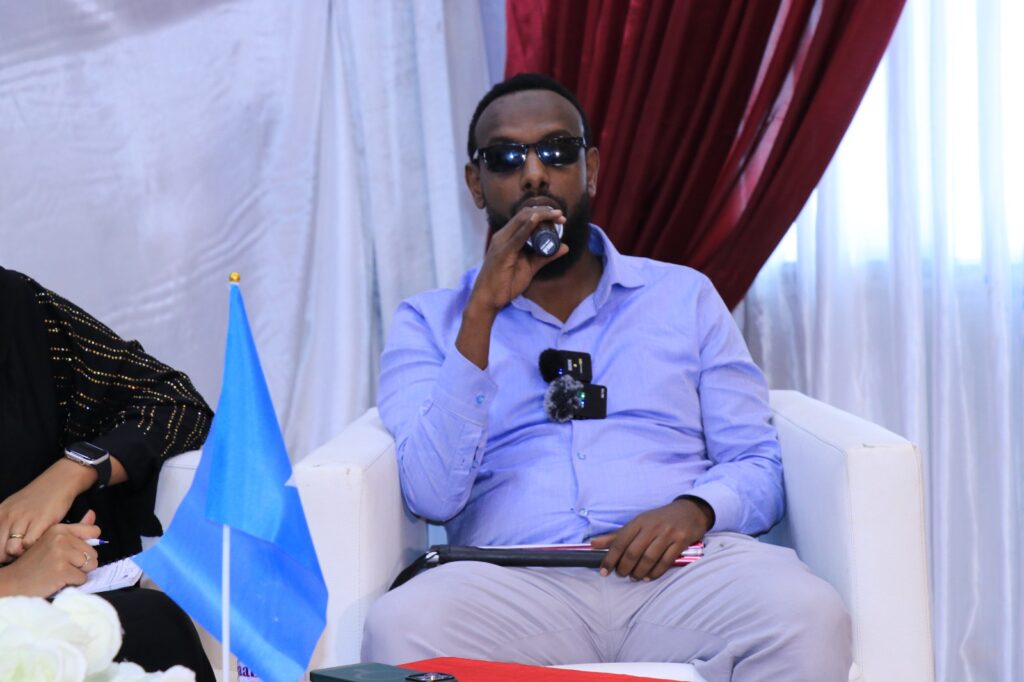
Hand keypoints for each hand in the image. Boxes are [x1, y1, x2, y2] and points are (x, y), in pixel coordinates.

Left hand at [0, 458, 95, 561]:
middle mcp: (6, 517)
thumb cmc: (36, 499)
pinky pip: (30, 544)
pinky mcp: (40, 521)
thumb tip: (3, 550)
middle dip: (9, 558)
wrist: (59, 481)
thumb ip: (3, 527)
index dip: (1, 555)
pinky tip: (42, 542)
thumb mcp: (12, 508)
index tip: (8, 555)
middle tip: (21, 555)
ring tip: (31, 550)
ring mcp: (22, 518)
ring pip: (12, 550)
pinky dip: (35, 547)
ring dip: (22, 554)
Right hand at [0, 510, 100, 597]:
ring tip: (60, 572)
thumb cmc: (36, 562)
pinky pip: (82, 578)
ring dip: (78, 573)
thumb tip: (92, 513)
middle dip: (81, 563)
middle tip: (61, 565)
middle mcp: (61, 538)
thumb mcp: (53, 541)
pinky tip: (58, 580)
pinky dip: (73, 583)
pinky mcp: (62, 570)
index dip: (88, 545)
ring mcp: (61, 554)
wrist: (14, 581)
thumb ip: (76, 529)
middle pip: (93, 553)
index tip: (75, 551)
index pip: (94, 531)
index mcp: (60, 529)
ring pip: (90, 565)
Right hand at [468, 205, 568, 314]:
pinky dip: (527, 227)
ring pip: (521, 221)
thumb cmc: (506, 283)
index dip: (543, 213)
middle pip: (524, 214)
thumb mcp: (530, 267)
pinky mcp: (502, 253)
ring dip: (541, 216)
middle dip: (545, 212)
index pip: (525, 217)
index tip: (560, 217)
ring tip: (556, 216)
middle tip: (562, 215)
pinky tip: (536, 220)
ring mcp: (501, 243)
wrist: (488, 299)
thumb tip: (565, 247)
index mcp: (507, 237)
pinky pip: (516, 237)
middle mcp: (502, 236)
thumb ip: (545, 257)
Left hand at [591, 498, 712, 581]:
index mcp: (639, 521)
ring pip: (649, 559)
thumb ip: (616, 535)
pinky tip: (648, 577)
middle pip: (633, 552)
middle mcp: (652, 527)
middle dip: (624, 568)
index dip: (610, 558)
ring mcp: (667, 534)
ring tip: (634, 577)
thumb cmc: (659, 519)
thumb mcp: (638, 522)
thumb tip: (593, 544)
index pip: (620, 542)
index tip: (604, 571)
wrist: (689, 511)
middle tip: (621, 575)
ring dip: (639, 572)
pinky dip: (655, 572)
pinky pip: (665, 562)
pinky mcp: (681, 542)